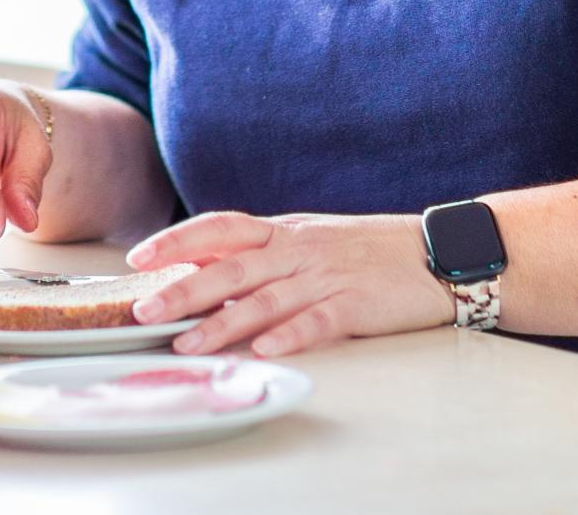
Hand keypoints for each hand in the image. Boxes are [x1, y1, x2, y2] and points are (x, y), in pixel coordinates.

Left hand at [125, 211, 454, 357]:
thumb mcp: (311, 240)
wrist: (437, 253)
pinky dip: (291, 334)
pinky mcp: (356, 303)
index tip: (140, 256)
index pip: (222, 227)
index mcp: (286, 232)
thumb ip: (264, 255)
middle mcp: (300, 251)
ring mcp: (327, 276)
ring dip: (223, 323)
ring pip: (265, 300)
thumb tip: (205, 270)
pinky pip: (318, 320)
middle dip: (184, 290)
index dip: (179, 240)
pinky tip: (266, 350)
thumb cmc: (369, 250)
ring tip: (188, 344)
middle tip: (144, 310)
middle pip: (232, 268)